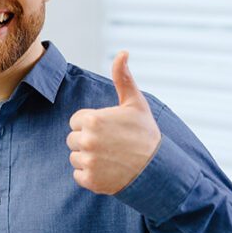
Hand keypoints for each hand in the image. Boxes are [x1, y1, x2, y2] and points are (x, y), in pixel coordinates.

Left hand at [67, 51, 160, 194]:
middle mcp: (87, 140)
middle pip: (73, 139)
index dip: (92, 124)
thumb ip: (122, 77)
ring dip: (89, 158)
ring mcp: (88, 162)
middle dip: (89, 141)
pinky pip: (79, 175)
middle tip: (111, 144)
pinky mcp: (90, 180)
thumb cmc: (145, 133)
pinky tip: (108, 170)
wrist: (157, 169)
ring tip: (110, 157)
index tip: (109, 129)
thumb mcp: (135, 103)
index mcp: (92, 119)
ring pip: (75, 157)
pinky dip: (90, 175)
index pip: (76, 121)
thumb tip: (122, 52)